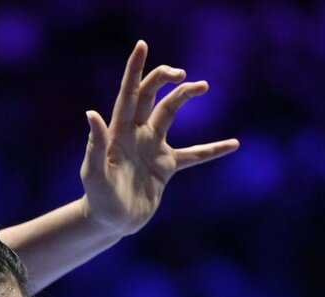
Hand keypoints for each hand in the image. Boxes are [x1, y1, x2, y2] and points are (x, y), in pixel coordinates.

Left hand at [80, 40, 239, 236]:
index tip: (143, 45)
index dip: (135, 69)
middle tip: (182, 74)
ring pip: (171, 114)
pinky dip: (213, 149)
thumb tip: (92, 113)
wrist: (111, 222)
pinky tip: (233, 144)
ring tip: (204, 85)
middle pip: (152, 96)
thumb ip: (96, 144)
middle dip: (165, 79)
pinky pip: (195, 155)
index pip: (129, 93)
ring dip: (185, 97)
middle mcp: (136, 133)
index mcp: (119, 131)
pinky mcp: (166, 166)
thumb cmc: (98, 198)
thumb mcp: (94, 173)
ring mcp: (153, 148)